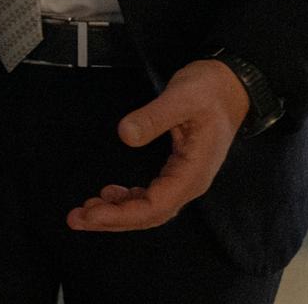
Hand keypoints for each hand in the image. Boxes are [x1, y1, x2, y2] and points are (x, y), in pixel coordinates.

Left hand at [67, 59, 249, 232]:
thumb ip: (154, 117)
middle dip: (113, 220)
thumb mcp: (182, 97)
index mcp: (193, 172)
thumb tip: (125, 135)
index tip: (93, 214)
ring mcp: (184, 178)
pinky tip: (109, 195)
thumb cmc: (210, 91)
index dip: (123, 215)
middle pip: (149, 215)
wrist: (231, 86)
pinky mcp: (177, 170)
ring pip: (149, 208)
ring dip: (118, 212)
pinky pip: (151, 195)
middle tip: (77, 219)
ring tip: (86, 210)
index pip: (156, 206)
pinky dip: (128, 199)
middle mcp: (190, 182)